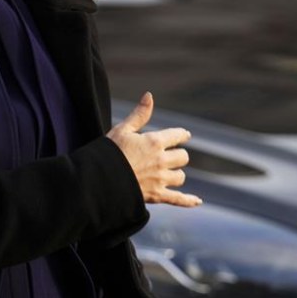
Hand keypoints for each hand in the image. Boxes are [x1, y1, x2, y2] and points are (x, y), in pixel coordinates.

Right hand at [105, 92, 201, 207]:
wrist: (99, 179)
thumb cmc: (108, 152)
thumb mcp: (122, 129)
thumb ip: (139, 114)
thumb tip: (149, 95)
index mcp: (154, 142)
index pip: (178, 135)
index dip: (182, 135)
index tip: (184, 135)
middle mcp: (161, 160)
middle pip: (183, 157)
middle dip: (177, 155)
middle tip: (170, 155)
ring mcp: (160, 179)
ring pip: (180, 176)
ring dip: (176, 174)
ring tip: (168, 173)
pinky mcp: (157, 196)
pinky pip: (178, 199)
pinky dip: (188, 201)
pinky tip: (197, 201)